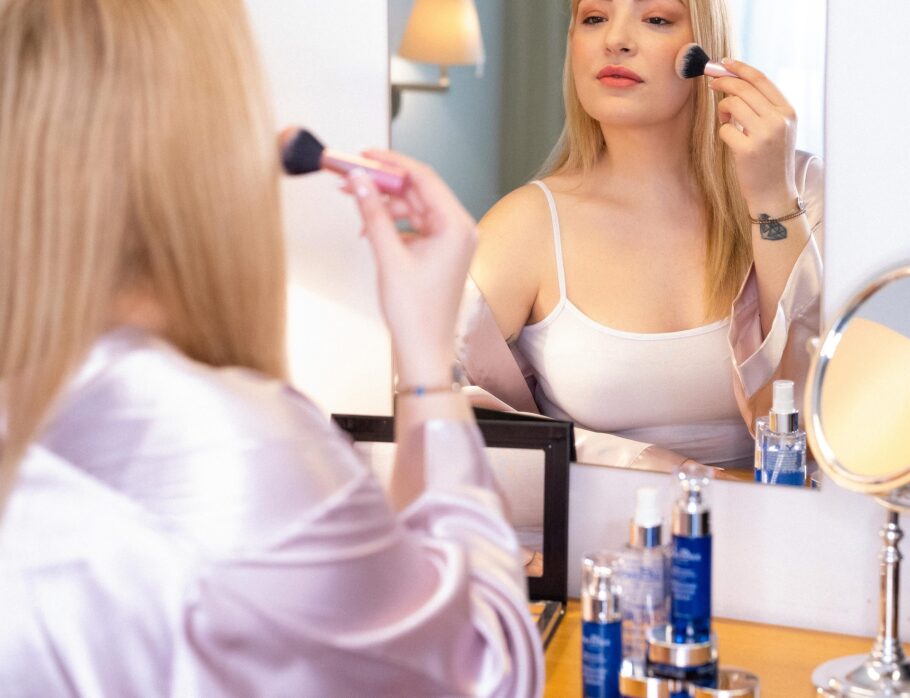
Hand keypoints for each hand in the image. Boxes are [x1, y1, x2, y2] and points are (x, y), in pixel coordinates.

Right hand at [344, 151, 476, 386]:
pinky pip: (415, 226)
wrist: (424, 350)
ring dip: (385, 205)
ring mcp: (451, 242)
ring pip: (414, 208)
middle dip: (383, 183)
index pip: (423, 178)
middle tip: (352, 176)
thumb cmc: (416, 314)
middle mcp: (460, 230)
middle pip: (418, 191)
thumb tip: (359, 181)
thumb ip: (373, 213)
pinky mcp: (441, 253)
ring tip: (356, 206)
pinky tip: (371, 229)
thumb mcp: (389, 256)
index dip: (390, 163)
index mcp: (457, 227)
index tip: (364, 154)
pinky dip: (393, 224)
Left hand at [709, 59, 798, 215]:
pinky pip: (725, 128)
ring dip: (723, 109)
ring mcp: (764, 135)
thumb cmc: (770, 159)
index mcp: (788, 111)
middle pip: (743, 88)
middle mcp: (778, 120)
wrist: (774, 193)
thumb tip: (733, 82)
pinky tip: (732, 141)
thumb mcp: (778, 129)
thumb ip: (763, 106)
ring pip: (732, 104)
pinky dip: (724, 132)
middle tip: (711, 83)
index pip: (761, 79)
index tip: (723, 62)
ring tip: (726, 119)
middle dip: (723, 82)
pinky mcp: (748, 150)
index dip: (740, 68)